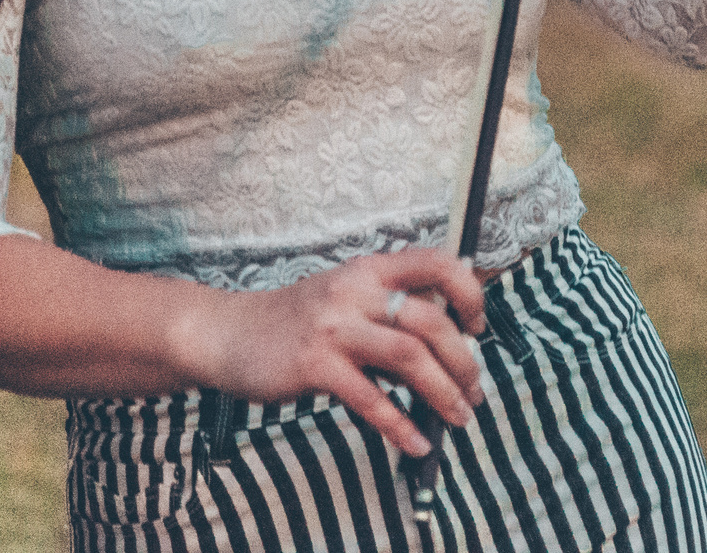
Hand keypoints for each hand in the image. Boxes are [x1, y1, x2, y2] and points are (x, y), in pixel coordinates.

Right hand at [172, 248, 487, 457]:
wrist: (230, 333)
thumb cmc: (295, 320)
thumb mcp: (344, 295)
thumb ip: (388, 307)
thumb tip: (448, 339)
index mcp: (369, 270)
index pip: (436, 263)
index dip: (468, 293)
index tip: (477, 327)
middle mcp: (355, 291)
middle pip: (430, 320)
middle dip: (463, 360)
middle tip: (475, 390)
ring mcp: (334, 327)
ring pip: (409, 357)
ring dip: (443, 393)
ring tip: (459, 417)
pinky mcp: (315, 365)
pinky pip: (370, 399)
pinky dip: (400, 426)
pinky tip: (416, 443)